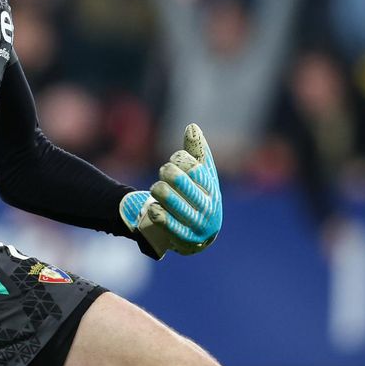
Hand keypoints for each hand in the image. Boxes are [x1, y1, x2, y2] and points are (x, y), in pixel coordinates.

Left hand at [120, 123, 222, 258]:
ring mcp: (196, 224)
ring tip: (156, 188)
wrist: (199, 233)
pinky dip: (160, 216)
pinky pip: (170, 227)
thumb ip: (196, 152)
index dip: (183, 162)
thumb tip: (192, 126)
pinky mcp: (182, 238)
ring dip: (164, 194)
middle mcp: (207, 207)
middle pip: (188, 189)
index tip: (174, 158)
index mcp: (212, 189)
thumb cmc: (198, 195)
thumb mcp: (201, 175)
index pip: (197, 172)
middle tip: (164, 170)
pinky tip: (152, 208)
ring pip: (179, 207)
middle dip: (173, 176)